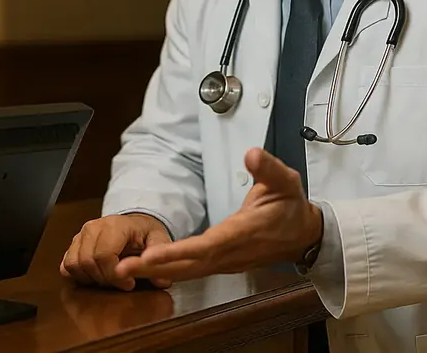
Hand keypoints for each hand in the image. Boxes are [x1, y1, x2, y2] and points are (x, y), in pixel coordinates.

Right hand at [60, 213, 172, 290]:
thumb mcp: (158, 238)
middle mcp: (92, 228)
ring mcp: (80, 236)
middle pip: (87, 262)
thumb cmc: (144, 233)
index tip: (130, 283)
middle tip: (121, 283)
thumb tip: (161, 279)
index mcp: (113, 225)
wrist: (133, 224)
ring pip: (74, 264)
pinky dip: (78, 275)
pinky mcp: (73, 245)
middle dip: (104, 279)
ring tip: (109, 279)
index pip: (103, 255)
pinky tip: (95, 277)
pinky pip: (66, 265)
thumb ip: (160, 255)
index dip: (114, 275)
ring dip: (90, 279)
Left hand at [115, 148, 322, 284]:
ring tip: (123, 271)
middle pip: (188, 265)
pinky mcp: (222, 263)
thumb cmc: (291, 207)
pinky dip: (168, 270)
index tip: (151, 254)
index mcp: (243, 232)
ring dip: (156, 272)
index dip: (178, 252)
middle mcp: (231, 252)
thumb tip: (251, 154)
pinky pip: (192, 270)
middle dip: (154, 268)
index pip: (207, 246)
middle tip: (120, 269)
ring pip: (188, 271)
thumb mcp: (285, 181)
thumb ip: (268, 168)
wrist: (305, 235)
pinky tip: (146, 268)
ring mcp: (226, 261)